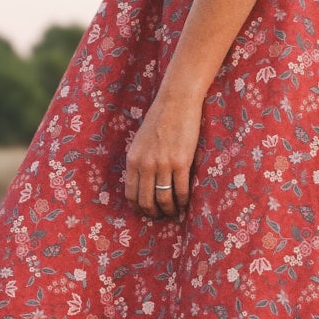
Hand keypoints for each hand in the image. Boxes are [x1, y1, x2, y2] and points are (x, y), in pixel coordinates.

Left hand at [124, 90, 201, 219]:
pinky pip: (181, 190)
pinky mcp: (181, 162)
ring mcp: (163, 164)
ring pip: (164, 199)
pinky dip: (184, 201)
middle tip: (162, 216)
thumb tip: (144, 183)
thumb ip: (140, 161)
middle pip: (147, 201)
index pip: (131, 194)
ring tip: (175, 212)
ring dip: (170, 210)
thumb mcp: (140, 142)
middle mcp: (146, 165)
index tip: (146, 212)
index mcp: (133, 160)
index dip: (138, 207)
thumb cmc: (159, 119)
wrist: (176, 102)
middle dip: (154, 213)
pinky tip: (186, 203)